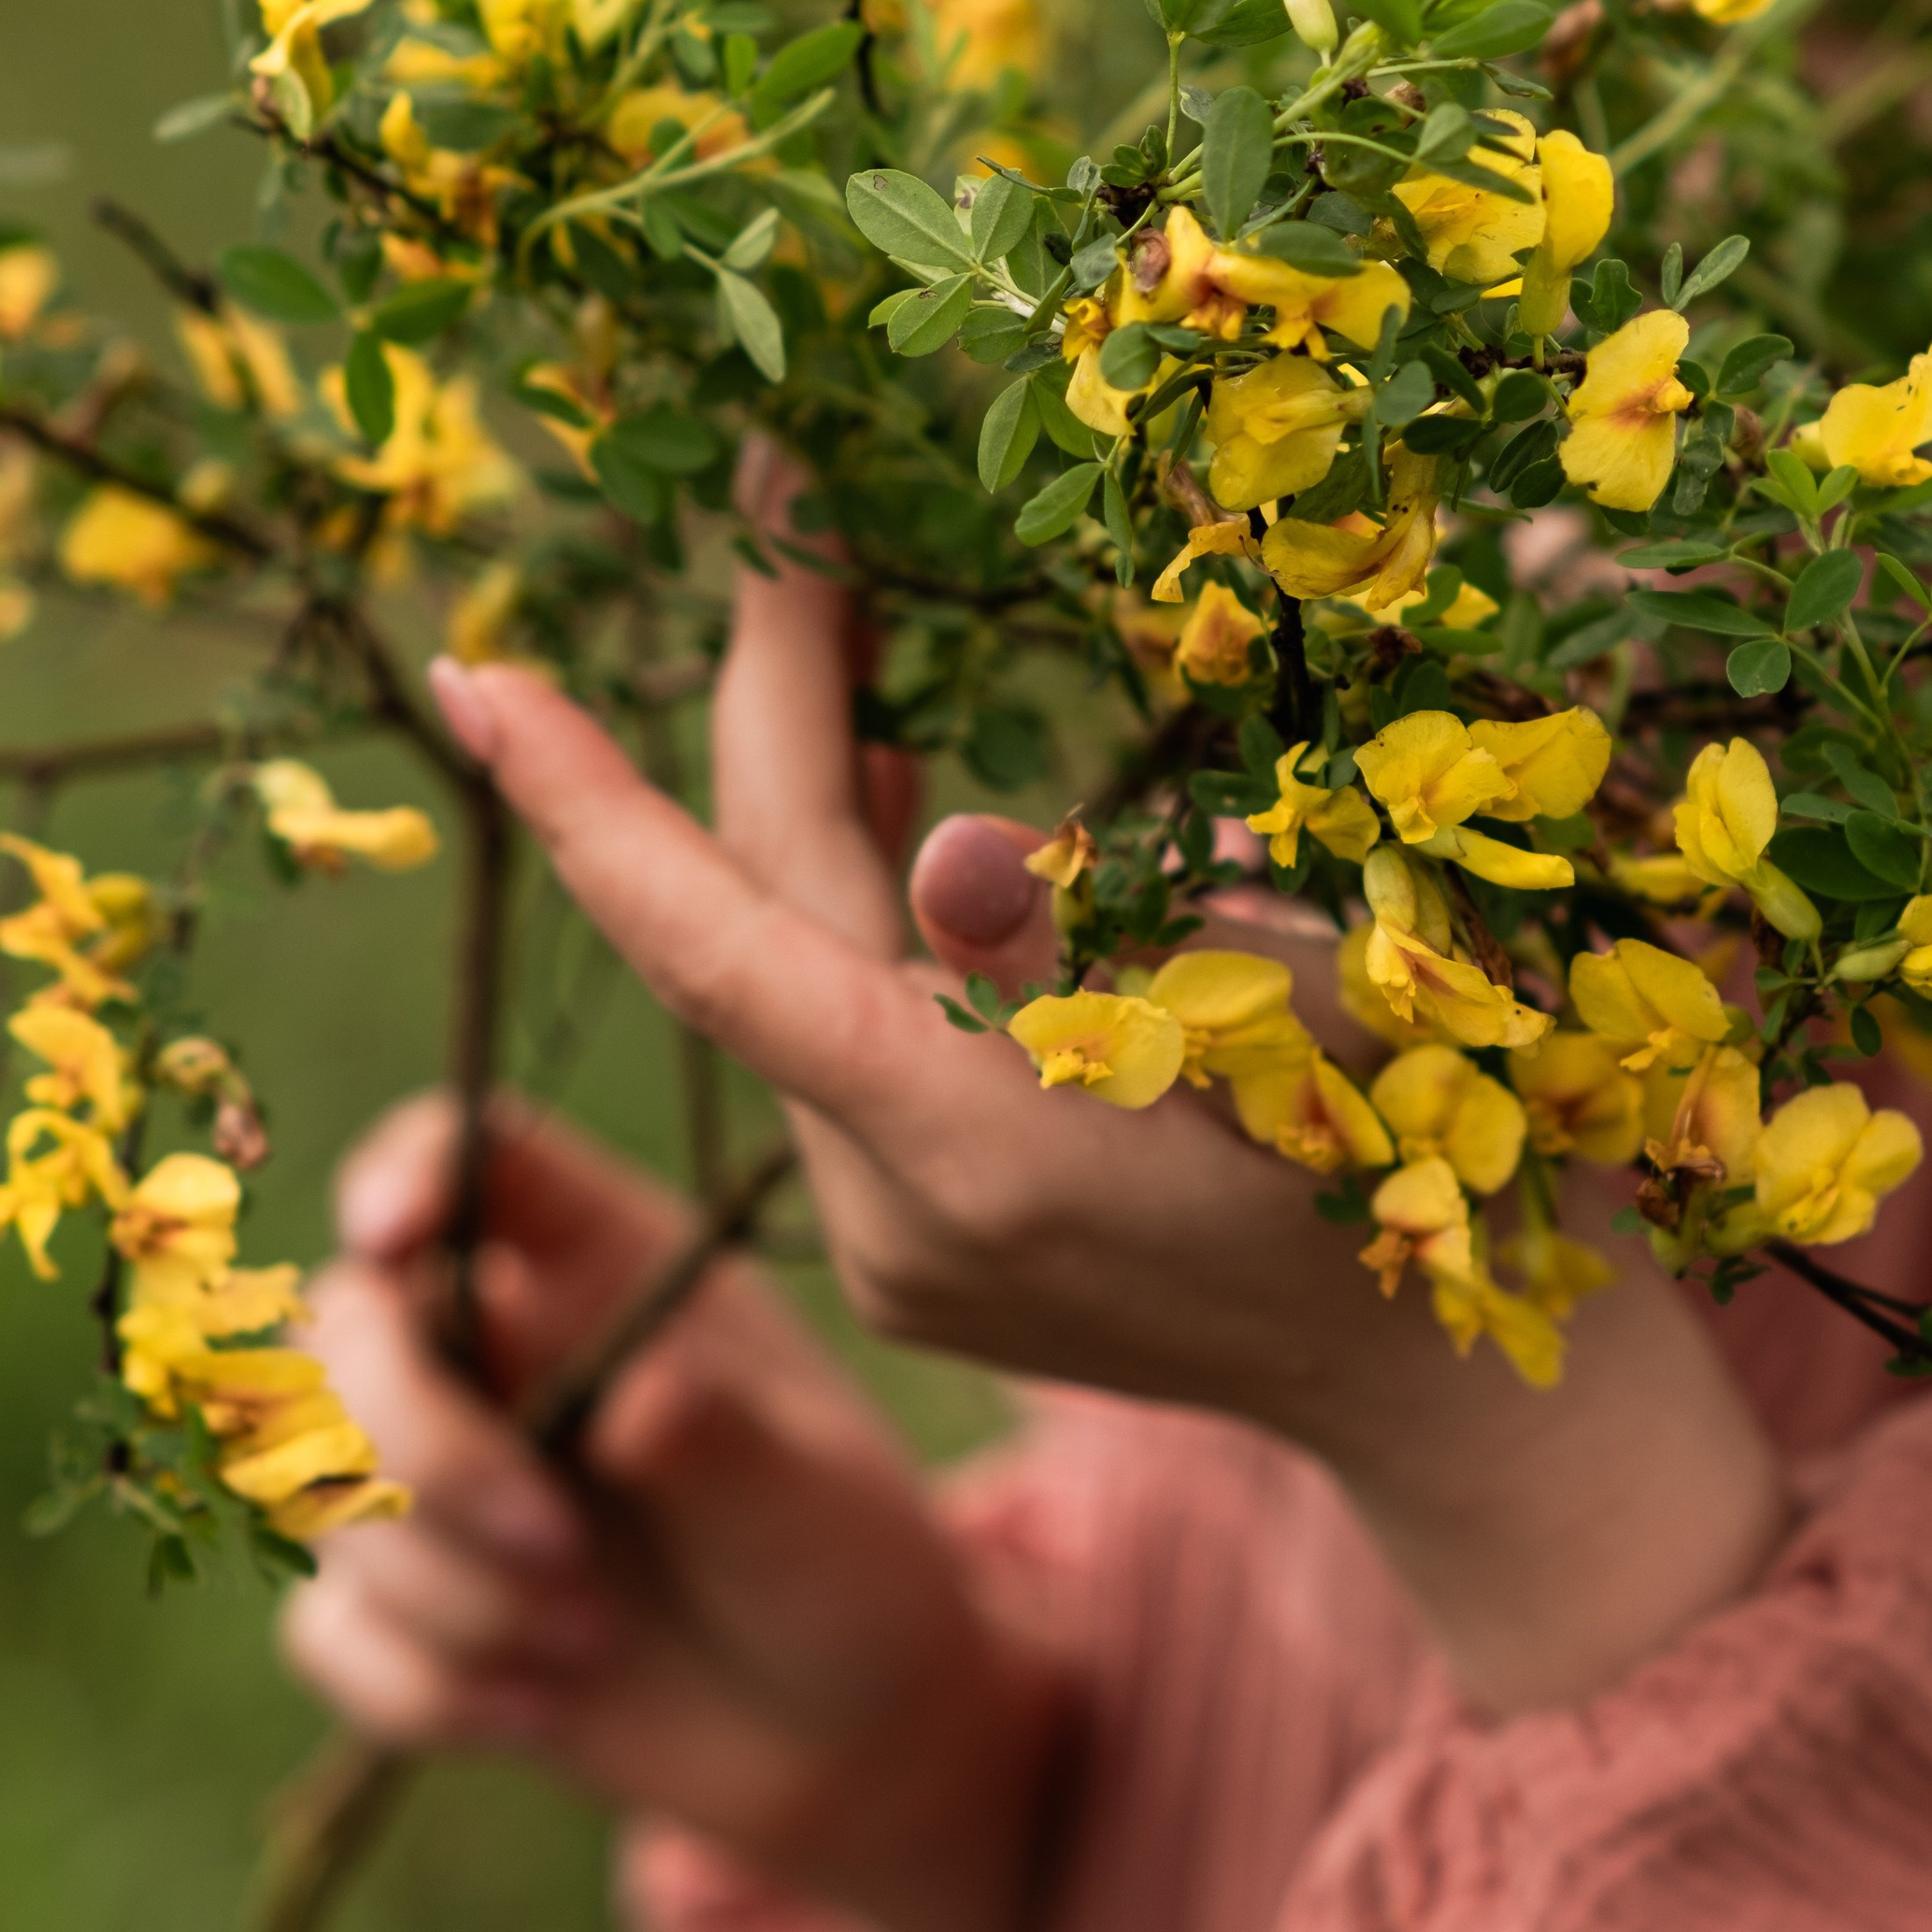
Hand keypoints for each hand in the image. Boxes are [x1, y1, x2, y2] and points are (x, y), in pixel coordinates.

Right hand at [281, 1097, 1064, 1931]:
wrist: (840, 1732)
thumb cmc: (841, 1567)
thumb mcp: (816, 1499)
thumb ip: (724, 1440)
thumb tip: (637, 1402)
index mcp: (602, 1265)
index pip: (469, 1158)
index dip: (407, 1170)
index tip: (391, 1230)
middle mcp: (497, 1348)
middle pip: (347, 1328)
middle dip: (427, 1452)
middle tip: (564, 1549)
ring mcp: (436, 1474)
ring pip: (322, 1492)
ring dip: (449, 1592)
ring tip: (590, 1637)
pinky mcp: (403, 1602)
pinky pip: (332, 1631)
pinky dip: (425, 1686)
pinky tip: (541, 1708)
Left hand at [424, 544, 1788, 1715]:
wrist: (1454, 1407)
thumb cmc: (1438, 1161)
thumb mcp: (1312, 1004)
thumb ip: (1108, 927)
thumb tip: (930, 838)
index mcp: (990, 1152)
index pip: (728, 953)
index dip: (589, 806)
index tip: (478, 675)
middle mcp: (901, 1222)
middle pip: (767, 933)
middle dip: (768, 720)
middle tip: (794, 525)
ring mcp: (899, 1260)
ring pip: (794, 989)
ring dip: (806, 812)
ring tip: (840, 627)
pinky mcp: (920, 1269)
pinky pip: (838, 1058)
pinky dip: (850, 926)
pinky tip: (899, 807)